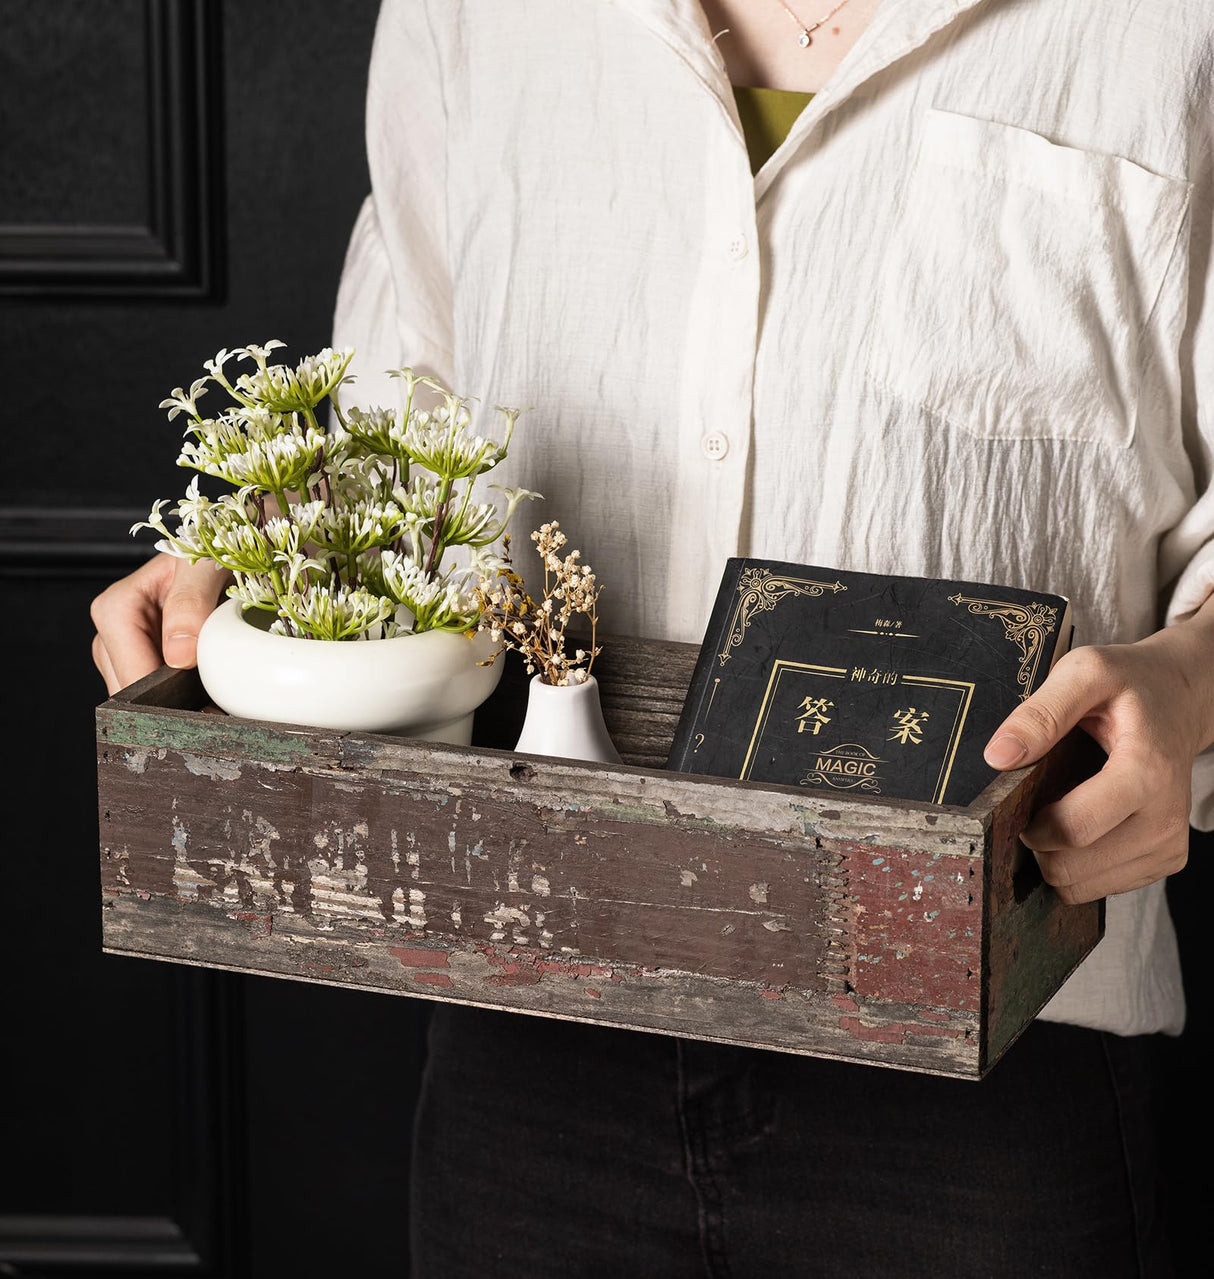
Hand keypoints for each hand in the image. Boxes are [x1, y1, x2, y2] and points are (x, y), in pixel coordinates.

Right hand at [91, 553, 231, 695]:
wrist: (230, 548)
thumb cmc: (213, 550)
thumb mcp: (205, 565)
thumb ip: (191, 602)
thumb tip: (179, 656)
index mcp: (117, 608)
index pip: (132, 675)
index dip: (165, 700)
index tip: (202, 709)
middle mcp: (113, 633)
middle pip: (133, 695)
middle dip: (171, 707)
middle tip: (216, 708)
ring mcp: (128, 651)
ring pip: (144, 700)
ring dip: (179, 705)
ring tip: (216, 695)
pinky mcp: (147, 661)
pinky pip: (159, 695)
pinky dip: (184, 699)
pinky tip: (208, 691)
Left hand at [982, 609, 1213, 904]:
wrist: (1181, 700)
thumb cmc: (1131, 683)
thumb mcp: (1084, 673)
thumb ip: (1041, 712)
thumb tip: (998, 755)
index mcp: (1146, 772)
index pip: (1073, 830)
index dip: (1030, 824)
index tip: (1019, 798)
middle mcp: (1165, 819)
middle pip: (1071, 867)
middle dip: (1038, 841)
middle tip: (1038, 800)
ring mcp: (1168, 846)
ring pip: (1080, 886)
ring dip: (1056, 855)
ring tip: (1062, 807)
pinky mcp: (1165, 860)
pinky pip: (1097, 887)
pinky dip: (1078, 863)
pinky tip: (1083, 823)